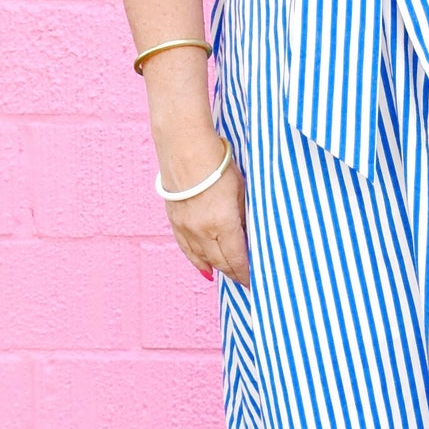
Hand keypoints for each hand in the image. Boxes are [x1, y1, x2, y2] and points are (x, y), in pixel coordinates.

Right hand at [158, 129, 250, 287]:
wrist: (185, 147)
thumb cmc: (217, 164)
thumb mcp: (241, 190)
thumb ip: (244, 216)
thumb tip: (248, 235)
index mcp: (222, 224)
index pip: (236, 259)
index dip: (245, 273)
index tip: (254, 281)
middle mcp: (202, 232)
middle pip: (220, 262)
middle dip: (233, 273)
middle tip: (244, 280)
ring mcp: (185, 228)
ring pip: (201, 259)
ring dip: (216, 268)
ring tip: (228, 275)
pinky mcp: (174, 220)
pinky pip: (186, 249)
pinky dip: (196, 260)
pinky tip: (204, 267)